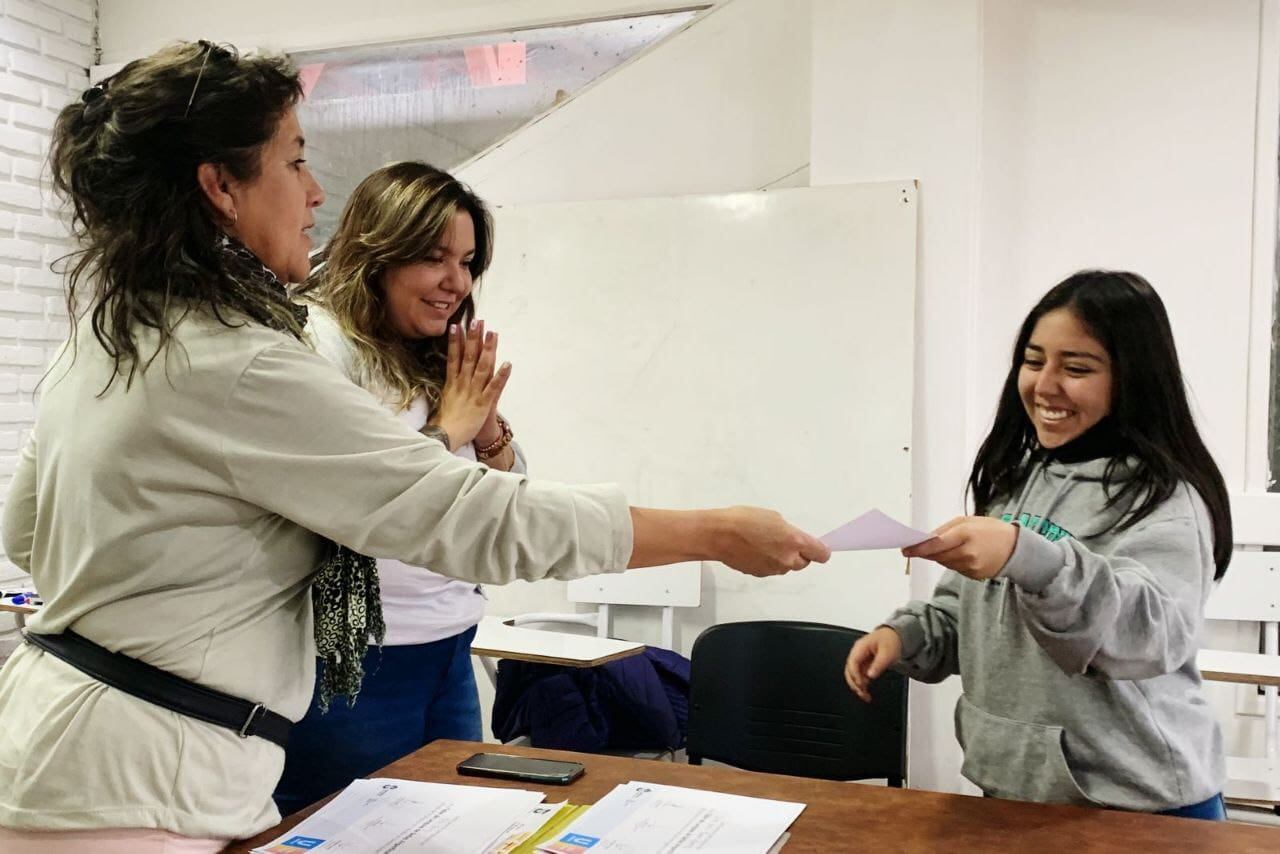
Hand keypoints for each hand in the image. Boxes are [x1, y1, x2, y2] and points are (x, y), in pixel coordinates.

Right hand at [430, 319, 510, 449]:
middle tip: (477, 321)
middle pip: (468, 357)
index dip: (455, 341)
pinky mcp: (484, 404)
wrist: (445, 438)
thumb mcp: (443, 400)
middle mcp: (462, 384)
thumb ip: (448, 387)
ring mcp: (473, 393)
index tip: (456, 325)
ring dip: (488, 349)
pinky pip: (494, 387)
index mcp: (451, 383)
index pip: (453, 357)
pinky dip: (501, 375)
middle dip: (473, 338)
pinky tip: (508, 363)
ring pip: (482, 367)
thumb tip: (448, 377)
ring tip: (492, 333)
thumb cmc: (444, 423)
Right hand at [713, 506, 831, 576]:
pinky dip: (768, 561)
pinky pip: (771, 569)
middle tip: (785, 540)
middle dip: (799, 553)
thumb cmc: (742, 521)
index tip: (820, 547)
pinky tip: (755, 549)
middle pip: (804, 563)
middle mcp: (786, 559)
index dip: (821, 550)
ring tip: (765, 541)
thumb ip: (790, 531)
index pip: (821, 554)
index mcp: (794, 542)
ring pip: (786, 567)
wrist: (718, 535)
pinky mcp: (760, 574)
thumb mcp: (774, 517)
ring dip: (782, 557)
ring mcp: (773, 569)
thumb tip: (794, 539)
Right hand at [844, 626, 901, 702]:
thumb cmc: (890, 640)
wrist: (894, 637)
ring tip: (865, 695)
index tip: (862, 685)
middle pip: (849, 670)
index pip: (852, 663)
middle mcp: (857, 653)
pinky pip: (859, 675)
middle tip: (862, 693)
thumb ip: (878, 664)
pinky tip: (866, 691)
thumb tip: (870, 675)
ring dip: (857, 686)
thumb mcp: (887, 653)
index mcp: (860, 647)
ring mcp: (860, 659)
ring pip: (853, 675)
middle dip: (854, 683)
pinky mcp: (864, 664)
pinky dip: (861, 684)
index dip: (855, 675)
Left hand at [901, 516, 1016, 579]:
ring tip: (939, 548)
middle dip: (924, 552)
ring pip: (944, 563)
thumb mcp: (968, 520)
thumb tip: (926, 539)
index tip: (905, 549)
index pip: (936, 544)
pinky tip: (957, 554)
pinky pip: (955, 569)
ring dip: (938, 556)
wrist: (1016, 548)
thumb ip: (945, 530)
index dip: (918, 548)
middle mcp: (968, 553)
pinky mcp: (974, 576)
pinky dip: (951, 562)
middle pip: (937, 556)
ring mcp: (971, 567)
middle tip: (912, 548)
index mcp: (966, 534)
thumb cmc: (990, 529)